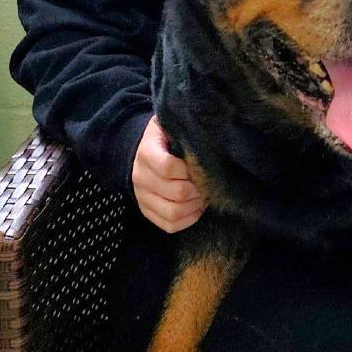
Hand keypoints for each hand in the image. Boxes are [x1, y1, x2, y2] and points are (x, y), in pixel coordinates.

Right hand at [131, 116, 205, 231]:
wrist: (145, 151)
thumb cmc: (167, 136)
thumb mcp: (171, 125)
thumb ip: (185, 130)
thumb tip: (209, 134)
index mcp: (146, 153)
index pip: (169, 167)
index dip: (191, 169)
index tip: (203, 165)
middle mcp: (140, 177)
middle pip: (177, 192)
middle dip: (199, 188)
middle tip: (210, 182)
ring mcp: (142, 197)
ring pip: (173, 212)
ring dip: (195, 206)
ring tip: (205, 195)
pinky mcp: (147, 212)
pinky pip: (169, 226)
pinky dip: (188, 219)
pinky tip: (197, 207)